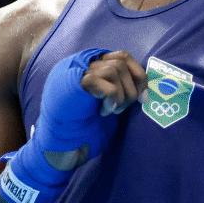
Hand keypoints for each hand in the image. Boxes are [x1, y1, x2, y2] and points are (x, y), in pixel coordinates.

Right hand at [0, 49, 147, 202]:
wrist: (58, 146)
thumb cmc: (83, 128)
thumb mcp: (106, 103)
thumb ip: (118, 89)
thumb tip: (143, 86)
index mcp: (90, 66)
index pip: (122, 56)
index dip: (138, 74)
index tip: (145, 97)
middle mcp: (81, 64)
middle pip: (120, 61)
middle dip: (131, 87)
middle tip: (124, 109)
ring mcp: (75, 71)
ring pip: (114, 69)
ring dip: (121, 94)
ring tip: (111, 111)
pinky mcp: (72, 84)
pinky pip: (102, 80)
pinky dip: (112, 96)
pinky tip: (106, 110)